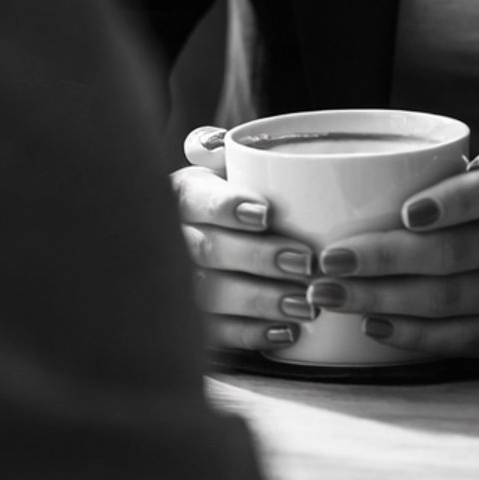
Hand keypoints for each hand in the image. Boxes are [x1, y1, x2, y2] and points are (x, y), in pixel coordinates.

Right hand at [173, 125, 323, 357]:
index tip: (265, 213)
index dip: (227, 206)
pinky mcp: (191, 323)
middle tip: (305, 261)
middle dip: (259, 258)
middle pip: (208, 251)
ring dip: (260, 300)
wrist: (216, 242)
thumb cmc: (233, 200)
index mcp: (182, 195)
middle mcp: (173, 239)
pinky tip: (286, 334)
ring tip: (305, 304)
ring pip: (211, 295)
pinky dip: (251, 335)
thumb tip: (214, 144)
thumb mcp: (227, 168)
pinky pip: (216, 334)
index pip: (196, 200)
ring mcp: (176, 284)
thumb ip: (227, 153)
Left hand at [307, 151, 478, 359]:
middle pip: (452, 253)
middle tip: (328, 261)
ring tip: (331, 295)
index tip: (404, 213)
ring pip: (449, 299)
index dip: (448, 204)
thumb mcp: (478, 176)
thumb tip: (335, 191)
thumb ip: (431, 176)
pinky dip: (412, 334)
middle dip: (383, 259)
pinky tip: (372, 325)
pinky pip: (461, 340)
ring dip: (382, 299)